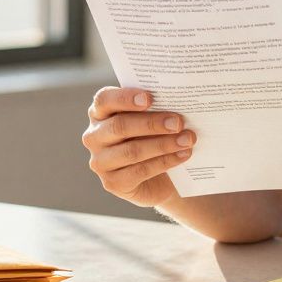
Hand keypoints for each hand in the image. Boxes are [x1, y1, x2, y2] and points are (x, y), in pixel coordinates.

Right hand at [83, 87, 195, 206]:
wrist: (159, 176)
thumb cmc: (153, 137)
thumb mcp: (151, 118)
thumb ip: (155, 108)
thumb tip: (177, 100)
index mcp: (99, 113)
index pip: (104, 100)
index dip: (125, 98)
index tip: (150, 98)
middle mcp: (94, 136)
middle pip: (120, 126)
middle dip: (152, 123)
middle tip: (178, 122)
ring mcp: (100, 162)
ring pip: (132, 151)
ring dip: (163, 144)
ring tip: (187, 139)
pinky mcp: (112, 183)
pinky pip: (140, 171)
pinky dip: (165, 161)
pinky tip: (182, 155)